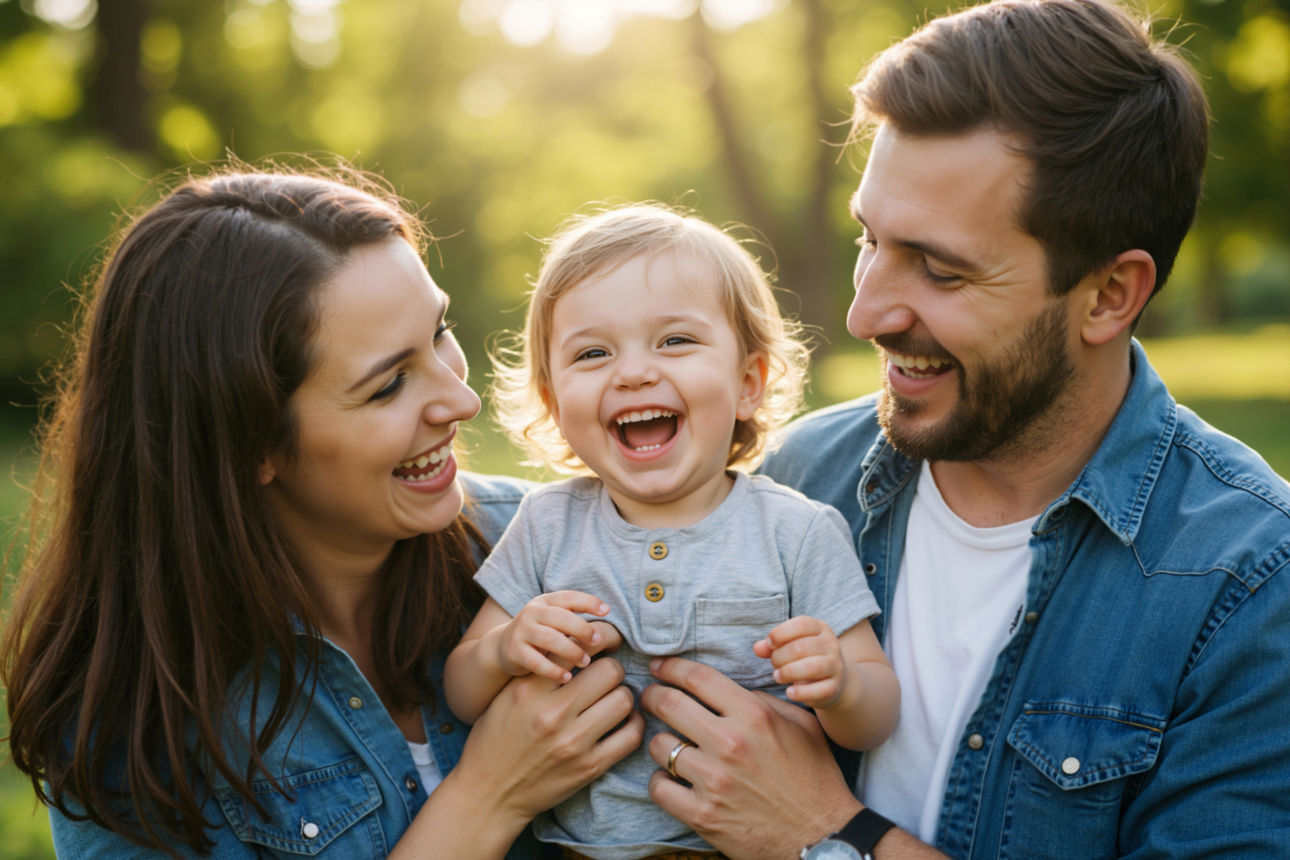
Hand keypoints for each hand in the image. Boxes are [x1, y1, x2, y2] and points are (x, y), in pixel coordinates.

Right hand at [457, 656, 642, 820]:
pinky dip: (633, 724)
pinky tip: (624, 721)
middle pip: (609, 671)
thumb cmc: (496, 739)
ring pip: (623, 700)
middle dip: (612, 669)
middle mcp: (553, 714)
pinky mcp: (589, 768)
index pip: (577, 647)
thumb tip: (577, 642)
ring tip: (613, 698)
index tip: (600, 644)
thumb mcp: (507, 696)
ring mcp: (573, 743)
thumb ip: (539, 669)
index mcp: (529, 690)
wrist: (489, 793)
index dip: (595, 640)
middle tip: (607, 676)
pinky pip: (630, 736)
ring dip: (622, 696)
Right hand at [496, 590, 609, 682]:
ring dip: (571, 651)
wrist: (502, 647)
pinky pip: (536, 661)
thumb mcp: (554, 620)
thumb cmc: (539, 633)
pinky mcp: (514, 652)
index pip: (569, 597)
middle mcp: (532, 612)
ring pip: (550, 639)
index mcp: (545, 601)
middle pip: (561, 617)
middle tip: (598, 642)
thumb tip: (610, 620)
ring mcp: (522, 631)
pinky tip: (568, 678)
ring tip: (585, 662)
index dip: (589, 602)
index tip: (607, 611)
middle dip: (582, 629)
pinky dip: (554, 670)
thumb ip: (574, 617)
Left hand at [640, 657, 859, 858]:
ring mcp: (713, 780)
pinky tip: (672, 779)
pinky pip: (659, 787)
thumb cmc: (814, 779)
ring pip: (660, 746)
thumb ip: (765, 701)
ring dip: (660, 742)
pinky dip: (661, 781)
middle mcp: (730, 743)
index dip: (671, 667)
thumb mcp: (801, 726)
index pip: (698, 678)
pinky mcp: (702, 814)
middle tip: (649, 697)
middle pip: (669, 704)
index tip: (659, 665)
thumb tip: (732, 690)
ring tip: (669, 744)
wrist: (822, 836)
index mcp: (754, 716)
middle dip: (652, 696)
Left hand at [754, 616, 849, 708]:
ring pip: (812, 667)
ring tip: (777, 676)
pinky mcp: (834, 688)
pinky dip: (801, 693)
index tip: (770, 644)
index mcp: (820, 628)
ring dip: (788, 672)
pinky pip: (818, 690)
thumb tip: (757, 648)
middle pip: (801, 647)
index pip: (802, 624)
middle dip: (780, 656)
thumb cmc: (805, 658)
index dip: (781, 633)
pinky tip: (789, 692)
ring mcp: (835, 666)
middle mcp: (831, 645)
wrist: (833, 680)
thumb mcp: (790, 646)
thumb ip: (772, 646)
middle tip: (774, 664)